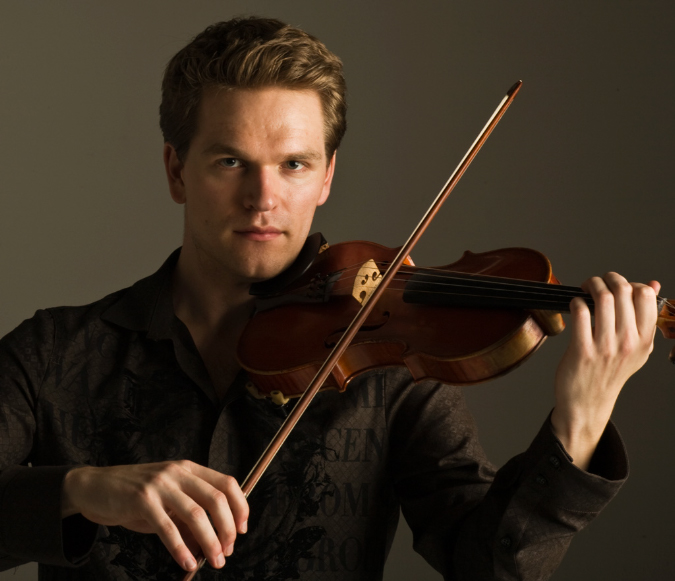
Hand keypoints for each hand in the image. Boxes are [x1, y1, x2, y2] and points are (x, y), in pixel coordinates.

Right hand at [61, 461, 247, 571]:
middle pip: (216, 499)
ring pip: (196, 514)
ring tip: (214, 560)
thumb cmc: (135, 496)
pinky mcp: (141, 500)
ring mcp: (160, 484)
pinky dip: (181, 548)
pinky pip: (167, 528)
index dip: (240, 506)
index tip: (242, 529)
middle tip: (227, 551)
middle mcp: (178, 472)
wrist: (95, 486)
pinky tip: (187, 563)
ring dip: (210, 541)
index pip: (227, 483)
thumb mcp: (167, 501)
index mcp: (189, 469)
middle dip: (227, 528)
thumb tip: (211, 544)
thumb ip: (189, 518)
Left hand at [551, 272, 659, 469]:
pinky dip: (576, 301)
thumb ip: (645, 316)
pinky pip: (581, 313)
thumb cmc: (609, 372)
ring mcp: (605, 347)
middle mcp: (628, 342)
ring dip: (591, 285)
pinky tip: (575, 304)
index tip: (617, 285)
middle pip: (624, 291)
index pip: (646, 296)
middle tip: (597, 282)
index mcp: (644, 340)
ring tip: (585, 288)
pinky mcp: (582, 350)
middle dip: (608, 278)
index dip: (630, 282)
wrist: (587, 403)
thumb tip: (654, 284)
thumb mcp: (636, 347)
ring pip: (603, 298)